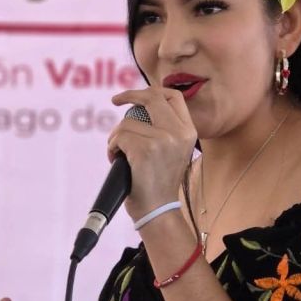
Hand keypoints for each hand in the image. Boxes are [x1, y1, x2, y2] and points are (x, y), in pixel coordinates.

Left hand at [109, 87, 196, 217]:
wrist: (158, 210)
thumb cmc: (159, 182)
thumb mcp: (173, 151)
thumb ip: (165, 128)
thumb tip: (141, 104)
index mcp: (189, 132)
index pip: (174, 97)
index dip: (153, 90)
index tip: (136, 95)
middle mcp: (179, 133)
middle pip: (152, 97)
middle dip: (129, 95)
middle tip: (115, 100)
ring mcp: (162, 140)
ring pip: (128, 122)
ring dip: (116, 136)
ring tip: (119, 153)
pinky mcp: (144, 150)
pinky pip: (119, 137)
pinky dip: (112, 148)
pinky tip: (118, 160)